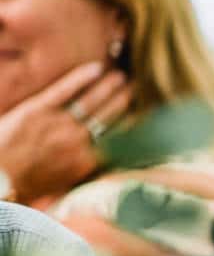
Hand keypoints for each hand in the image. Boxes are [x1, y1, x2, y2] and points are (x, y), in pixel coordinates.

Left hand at [0, 63, 130, 203]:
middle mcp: (79, 140)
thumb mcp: (66, 185)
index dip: (133, 121)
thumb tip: (110, 164)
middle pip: (109, 114)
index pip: (119, 136)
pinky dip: (82, 78)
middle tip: (135, 87)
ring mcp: (59, 123)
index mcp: (89, 160)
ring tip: (120, 76)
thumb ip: (89, 171)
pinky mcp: (38, 109)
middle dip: (124, 99)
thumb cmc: (29, 187)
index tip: (142, 111)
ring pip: (92, 100)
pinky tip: (96, 68)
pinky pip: (65, 90)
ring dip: (109, 86)